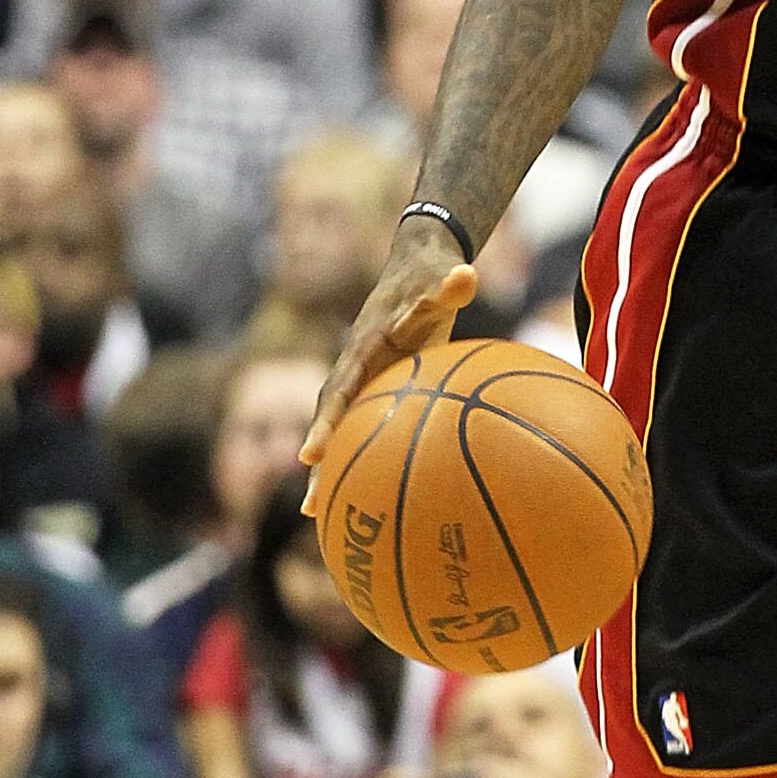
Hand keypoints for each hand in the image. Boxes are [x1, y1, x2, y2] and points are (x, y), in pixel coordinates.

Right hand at [299, 219, 478, 504]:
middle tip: (310, 503)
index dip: (326, 421)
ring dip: (328, 468)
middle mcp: (355, 365)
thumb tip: (466, 276)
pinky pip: (363, 424)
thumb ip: (451, 285)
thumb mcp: (442, 278)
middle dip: (319, 460)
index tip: (310, 454)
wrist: (417, 263)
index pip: (340, 387)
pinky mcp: (375, 387)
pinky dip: (357, 455)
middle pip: (330, 418)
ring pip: (340, 426)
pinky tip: (364, 492)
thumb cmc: (431, 276)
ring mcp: (361, 377)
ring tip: (316, 515)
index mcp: (365, 345)